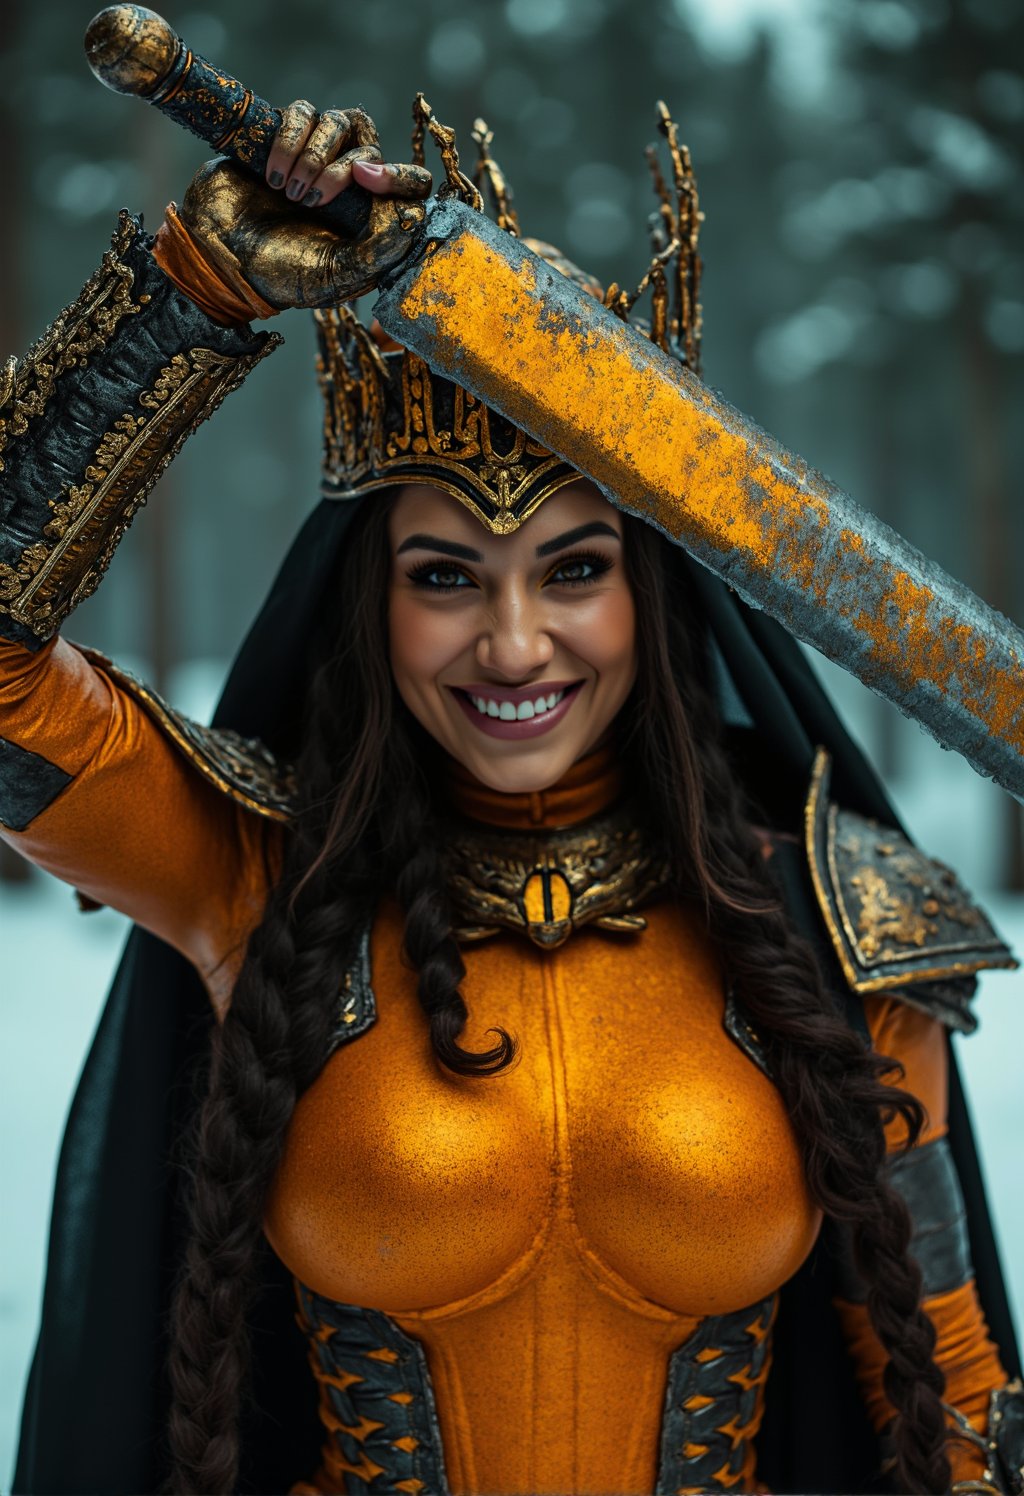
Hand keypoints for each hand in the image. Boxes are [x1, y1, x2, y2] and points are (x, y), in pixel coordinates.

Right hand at [178, 102, 431, 308]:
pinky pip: (304, 113)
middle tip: (312, 200)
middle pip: (373, 146)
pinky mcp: (288, 134)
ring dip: (314, 157)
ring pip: (341, 122)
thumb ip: (377, 253)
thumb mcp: (334, 277)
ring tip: (289, 193)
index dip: (400, 177)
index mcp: (371, 219)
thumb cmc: (279, 273)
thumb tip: (413, 218)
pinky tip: (273, 175)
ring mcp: (320, 154)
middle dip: (343, 169)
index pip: (412, 185)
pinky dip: (290, 140)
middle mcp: (352, 183)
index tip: (368, 181)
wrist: (219, 253)